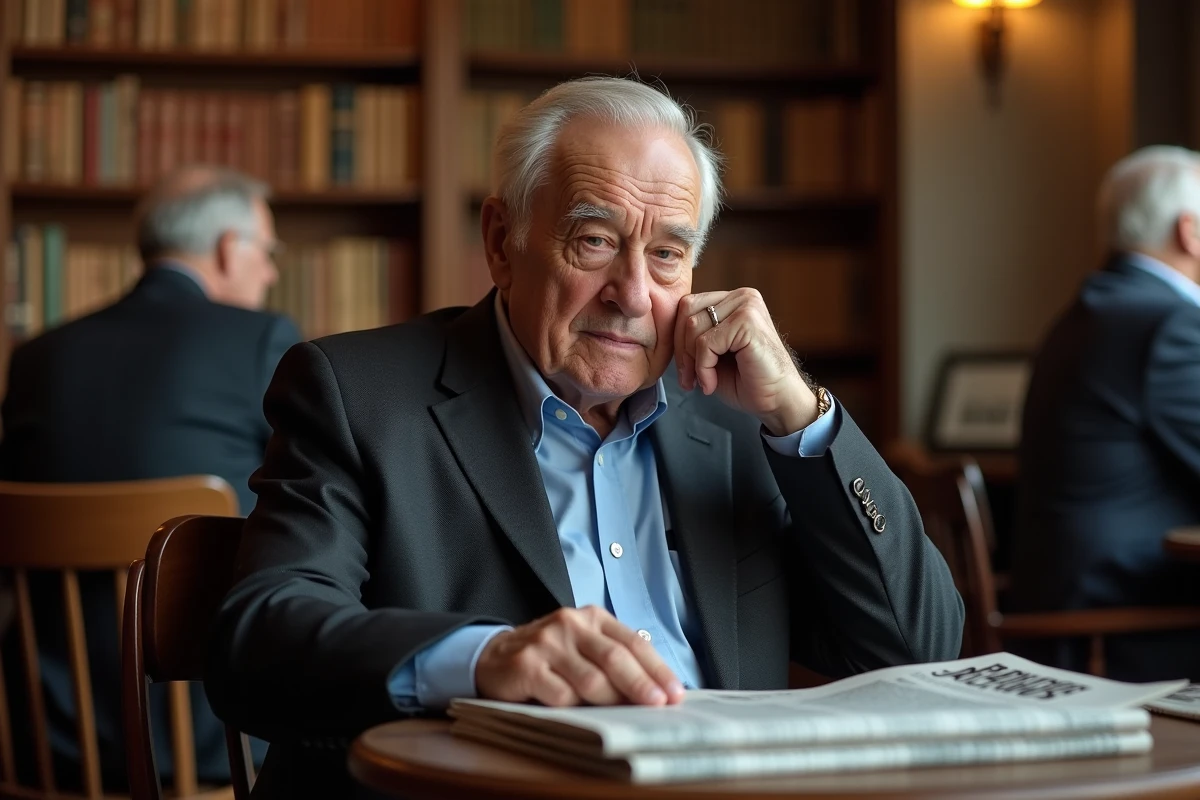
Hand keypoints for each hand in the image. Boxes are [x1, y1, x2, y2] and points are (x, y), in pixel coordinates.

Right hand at [474, 606, 684, 706]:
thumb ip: (615, 659)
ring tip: (620, 715)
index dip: (657, 668)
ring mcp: (547, 643)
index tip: (674, 693)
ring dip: (610, 702)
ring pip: (591, 680)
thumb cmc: (552, 656)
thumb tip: (657, 690)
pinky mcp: (527, 666)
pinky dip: (575, 708)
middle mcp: (570, 624)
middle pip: (615, 658)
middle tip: (659, 706)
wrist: (495, 655)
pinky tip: (578, 712)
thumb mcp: (584, 645)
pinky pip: (561, 695)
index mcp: (592, 617)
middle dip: (641, 685)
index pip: (632, 642)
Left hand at [674, 289, 817, 435]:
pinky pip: (705, 343)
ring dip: (692, 362)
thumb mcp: (712, 352)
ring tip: (703, 381)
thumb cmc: (747, 380)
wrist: (777, 401)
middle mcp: (742, 296)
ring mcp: (747, 306)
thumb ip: (693, 335)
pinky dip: (703, 368)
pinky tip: (711, 383)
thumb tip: (662, 328)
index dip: (678, 339)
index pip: (687, 306)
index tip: (684, 370)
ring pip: (693, 326)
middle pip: (686, 311)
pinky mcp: (748, 322)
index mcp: (732, 299)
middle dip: (681, 349)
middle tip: (689, 378)